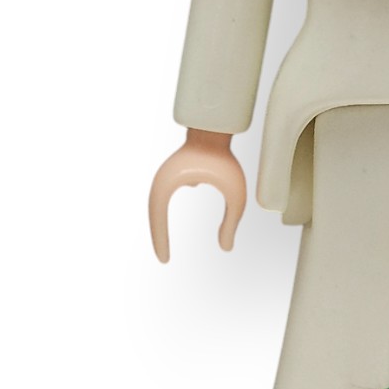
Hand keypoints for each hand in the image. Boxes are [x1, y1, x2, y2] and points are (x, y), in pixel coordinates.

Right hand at [148, 128, 247, 259]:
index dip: (160, 242)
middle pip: (155, 215)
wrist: (216, 127)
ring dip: (162, 224)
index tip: (165, 260)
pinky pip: (168, 195)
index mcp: (168, 185)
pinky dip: (168, 210)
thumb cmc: (225, 159)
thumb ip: (231, 222)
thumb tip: (227, 249)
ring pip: (160, 205)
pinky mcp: (176, 171)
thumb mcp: (234, 196)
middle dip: (159, 237)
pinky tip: (173, 218)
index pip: (157, 220)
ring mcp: (168, 174)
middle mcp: (162, 180)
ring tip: (165, 246)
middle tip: (164, 259)